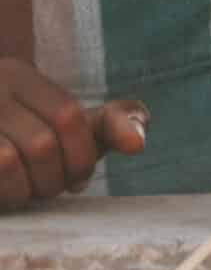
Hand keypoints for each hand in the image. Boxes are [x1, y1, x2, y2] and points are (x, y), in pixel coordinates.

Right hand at [0, 58, 148, 209]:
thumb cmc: (25, 133)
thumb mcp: (68, 123)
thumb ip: (111, 124)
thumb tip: (138, 144)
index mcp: (17, 75)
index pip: (67, 115)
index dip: (82, 155)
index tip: (79, 179)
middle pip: (41, 144)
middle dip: (54, 179)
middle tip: (49, 189)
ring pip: (6, 163)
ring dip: (23, 191)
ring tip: (24, 193)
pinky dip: (3, 194)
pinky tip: (4, 195)